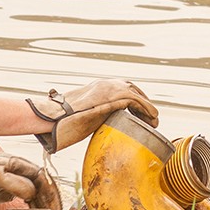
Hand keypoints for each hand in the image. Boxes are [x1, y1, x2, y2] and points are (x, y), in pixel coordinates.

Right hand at [27, 80, 157, 153]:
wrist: (55, 116)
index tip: (139, 113)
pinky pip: (137, 101)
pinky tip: (153, 119)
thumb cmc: (64, 120)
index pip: (122, 88)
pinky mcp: (114, 96)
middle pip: (133, 88)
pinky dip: (147, 109)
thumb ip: (96, 114)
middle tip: (149, 118)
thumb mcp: (85, 114)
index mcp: (98, 86)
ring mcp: (110, 88)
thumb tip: (97, 125)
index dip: (133, 100)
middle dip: (142, 102)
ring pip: (137, 94)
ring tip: (154, 121)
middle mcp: (106, 84)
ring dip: (147, 108)